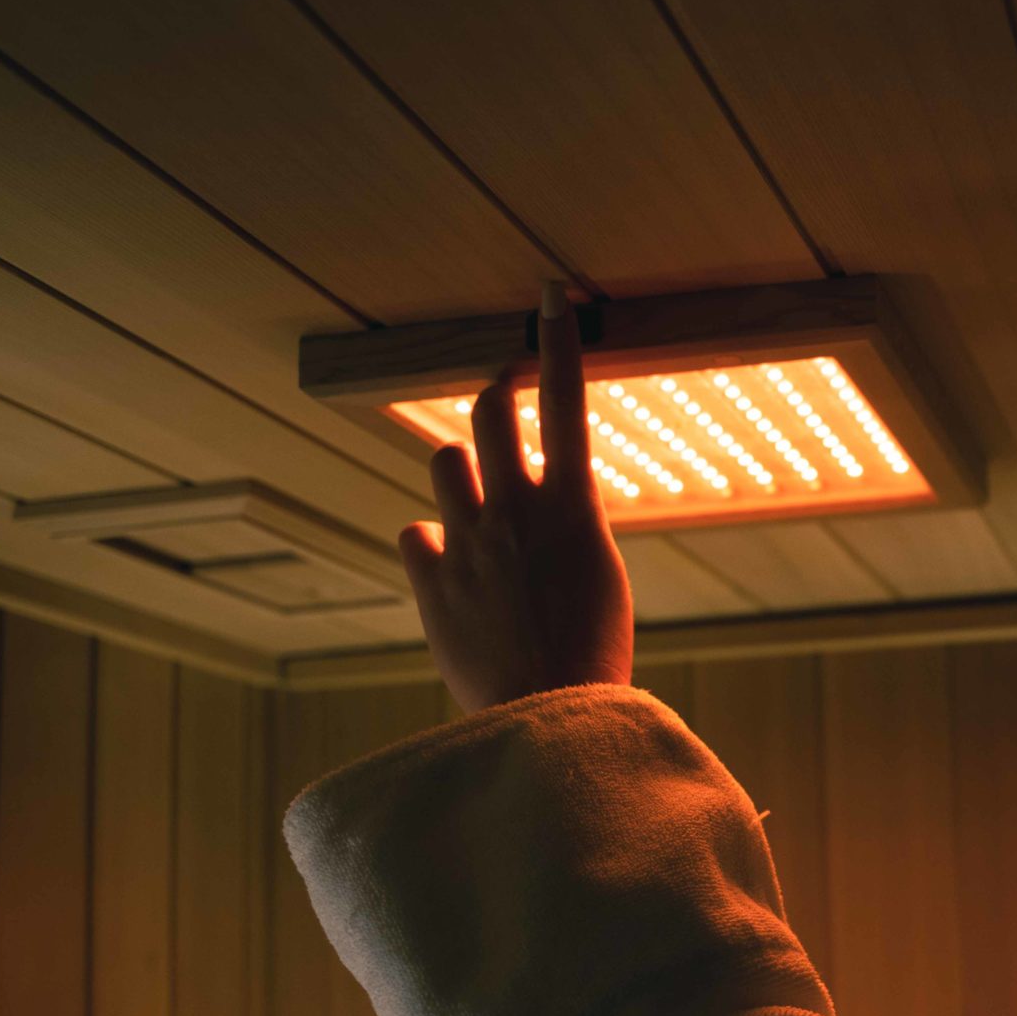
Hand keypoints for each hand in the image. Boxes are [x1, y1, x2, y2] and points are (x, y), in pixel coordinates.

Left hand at [398, 279, 634, 715]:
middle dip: (494, 391)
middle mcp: (514, 511)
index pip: (567, 404)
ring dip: (459, 471)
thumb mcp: (600, 580)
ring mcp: (467, 542)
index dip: (558, 342)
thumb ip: (567, 526)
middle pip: (487, 410)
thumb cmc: (591, 660)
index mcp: (574, 509)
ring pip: (443, 462)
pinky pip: (416, 533)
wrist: (548, 721)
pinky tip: (447, 569)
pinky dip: (430, 543)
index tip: (550, 294)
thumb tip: (542, 498)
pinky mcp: (430, 580)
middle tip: (502, 389)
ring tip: (474, 502)